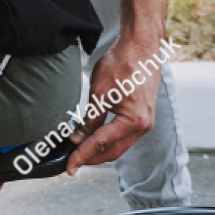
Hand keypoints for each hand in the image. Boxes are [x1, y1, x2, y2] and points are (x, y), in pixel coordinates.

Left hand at [66, 38, 162, 172]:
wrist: (141, 46)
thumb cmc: (123, 64)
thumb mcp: (100, 93)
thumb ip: (90, 120)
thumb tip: (77, 139)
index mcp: (134, 121)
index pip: (101, 144)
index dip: (82, 156)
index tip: (69, 168)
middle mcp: (143, 126)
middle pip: (113, 151)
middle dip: (91, 158)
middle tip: (71, 162)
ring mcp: (145, 122)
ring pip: (119, 145)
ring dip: (100, 150)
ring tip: (79, 151)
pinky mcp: (143, 116)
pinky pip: (124, 135)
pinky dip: (108, 140)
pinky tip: (94, 138)